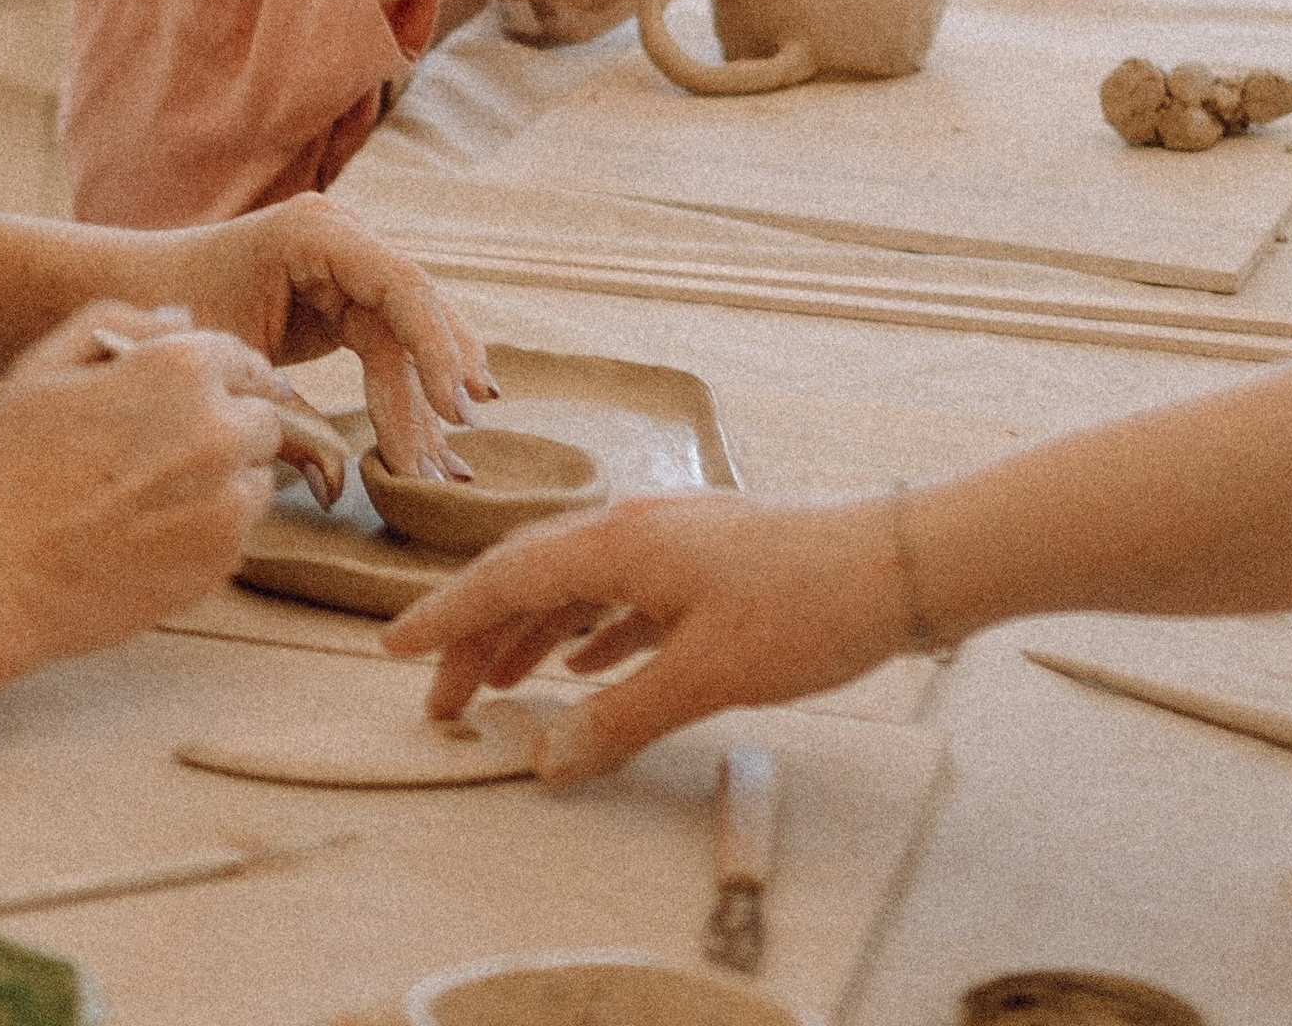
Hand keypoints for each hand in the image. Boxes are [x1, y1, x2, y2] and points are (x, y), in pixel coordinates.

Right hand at [0, 302, 284, 666]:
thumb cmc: (7, 466)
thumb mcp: (43, 366)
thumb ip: (117, 322)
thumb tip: (178, 318)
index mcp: (180, 370)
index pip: (242, 359)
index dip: (215, 377)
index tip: (189, 400)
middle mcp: (218, 431)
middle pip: (262, 419)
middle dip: (227, 426)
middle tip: (168, 451)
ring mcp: (226, 503)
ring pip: (257, 479)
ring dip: (225, 481)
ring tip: (155, 497)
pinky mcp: (221, 562)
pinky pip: (239, 533)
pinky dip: (209, 531)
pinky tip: (151, 534)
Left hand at [151, 200, 496, 484]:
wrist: (130, 287)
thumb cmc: (167, 313)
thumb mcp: (227, 363)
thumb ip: (286, 421)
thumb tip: (336, 488)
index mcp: (312, 234)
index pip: (399, 285)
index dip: (434, 349)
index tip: (452, 413)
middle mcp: (340, 236)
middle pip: (414, 310)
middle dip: (438, 383)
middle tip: (453, 459)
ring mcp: (344, 262)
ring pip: (410, 329)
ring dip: (429, 396)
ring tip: (448, 469)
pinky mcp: (340, 295)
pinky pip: (388, 340)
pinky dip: (406, 390)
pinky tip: (434, 436)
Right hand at [381, 490, 908, 774]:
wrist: (897, 564)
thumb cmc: (807, 603)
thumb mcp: (707, 673)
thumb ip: (622, 715)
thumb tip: (550, 760)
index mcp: (623, 543)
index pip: (509, 577)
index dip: (448, 616)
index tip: (394, 649)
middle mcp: (636, 532)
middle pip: (533, 581)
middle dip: (479, 637)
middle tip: (439, 698)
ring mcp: (673, 547)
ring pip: (577, 591)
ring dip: (531, 638)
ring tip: (497, 690)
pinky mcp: (707, 569)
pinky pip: (623, 602)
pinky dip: (590, 636)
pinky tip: (583, 670)